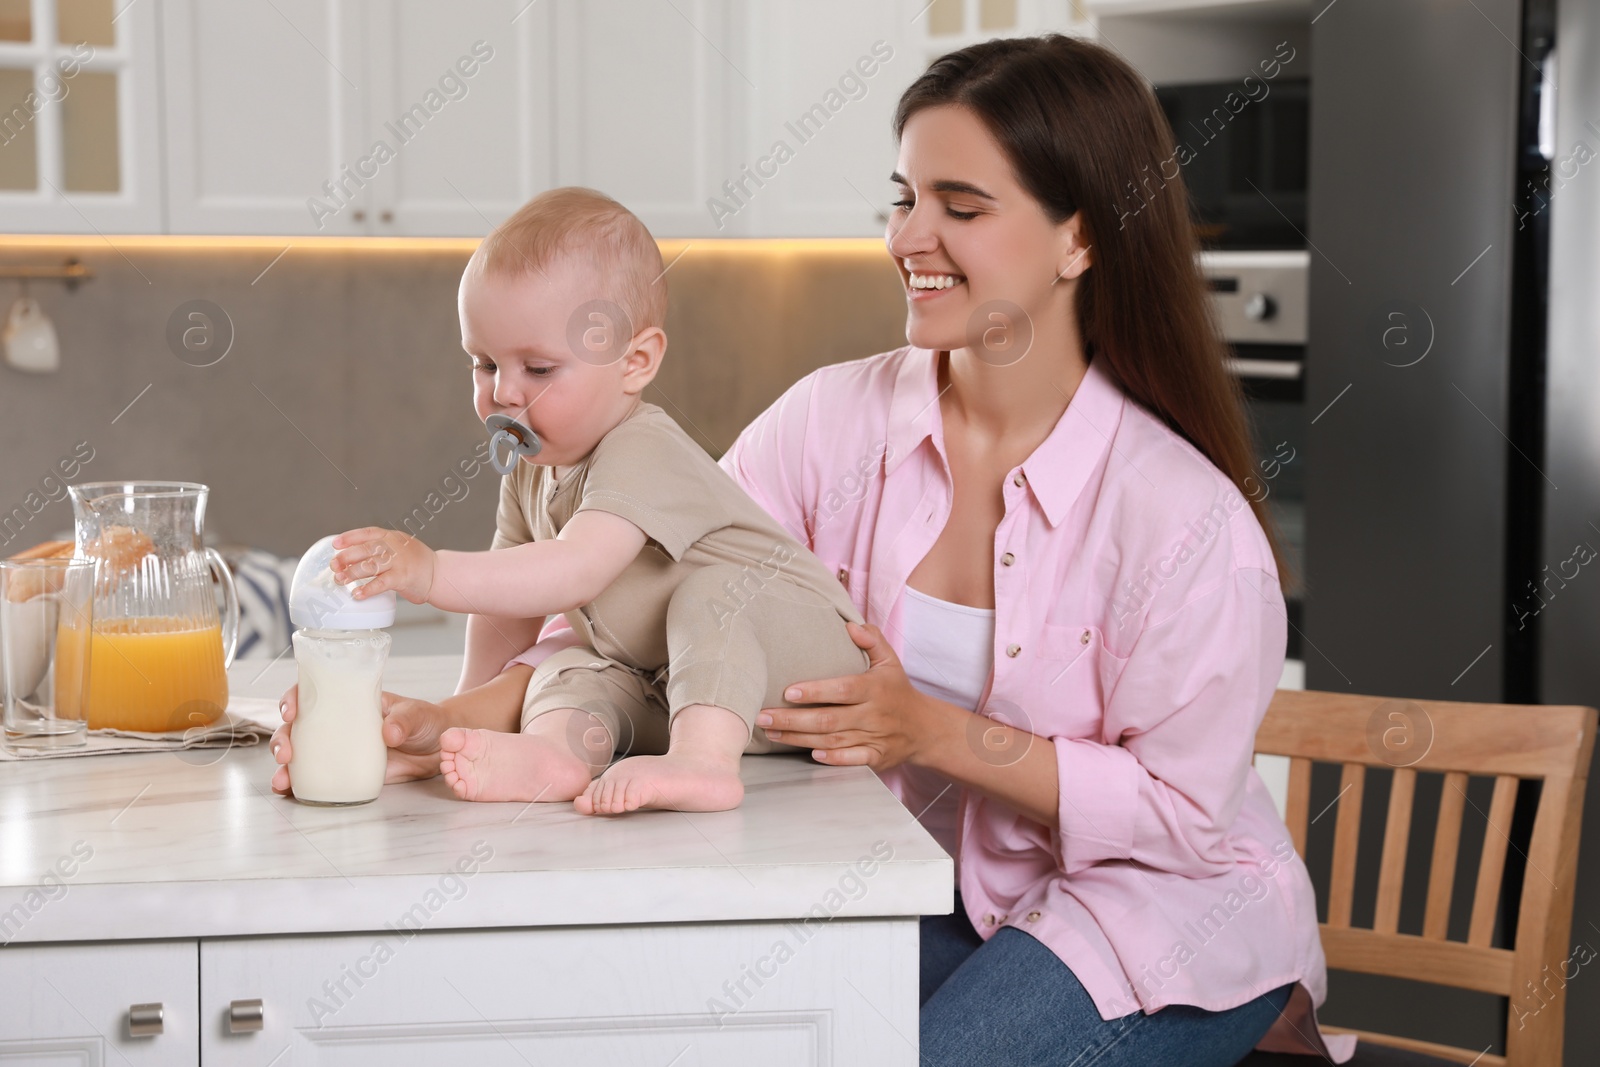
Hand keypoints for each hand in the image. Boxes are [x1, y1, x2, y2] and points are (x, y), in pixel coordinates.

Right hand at [270, 684, 450, 794]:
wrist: (439, 749)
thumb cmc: (425, 721)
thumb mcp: (416, 714)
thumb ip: (404, 721)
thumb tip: (388, 733)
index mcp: (350, 701)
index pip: (313, 693)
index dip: (294, 699)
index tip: (290, 711)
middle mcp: (337, 723)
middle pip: (297, 727)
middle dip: (282, 738)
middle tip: (286, 753)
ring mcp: (339, 749)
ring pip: (301, 754)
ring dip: (284, 767)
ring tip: (282, 780)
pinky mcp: (345, 772)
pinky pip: (317, 778)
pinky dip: (299, 785)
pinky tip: (290, 792)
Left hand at [330, 527, 435, 604]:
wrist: (439, 574)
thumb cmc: (417, 563)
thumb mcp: (399, 547)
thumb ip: (380, 549)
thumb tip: (350, 558)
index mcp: (392, 537)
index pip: (367, 533)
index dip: (349, 537)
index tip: (335, 544)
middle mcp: (394, 547)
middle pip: (365, 549)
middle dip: (346, 558)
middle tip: (334, 566)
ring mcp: (399, 562)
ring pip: (370, 565)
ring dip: (352, 573)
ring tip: (341, 580)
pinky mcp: (403, 577)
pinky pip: (381, 583)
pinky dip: (367, 589)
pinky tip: (358, 594)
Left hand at [755, 621, 932, 769]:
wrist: (925, 728)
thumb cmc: (898, 690)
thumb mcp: (890, 660)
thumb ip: (872, 639)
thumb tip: (850, 626)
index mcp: (874, 688)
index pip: (842, 689)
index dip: (815, 692)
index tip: (787, 692)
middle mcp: (873, 714)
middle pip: (829, 719)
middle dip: (793, 719)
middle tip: (763, 716)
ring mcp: (874, 738)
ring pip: (832, 741)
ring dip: (799, 739)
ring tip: (772, 732)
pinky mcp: (875, 758)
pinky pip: (853, 760)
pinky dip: (833, 759)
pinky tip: (810, 755)